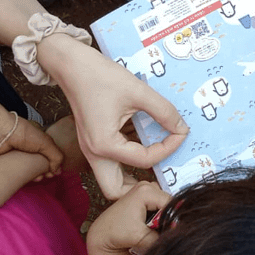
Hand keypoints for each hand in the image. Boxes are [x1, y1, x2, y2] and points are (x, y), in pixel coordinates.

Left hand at [0, 114, 63, 179]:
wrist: (0, 134)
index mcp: (40, 138)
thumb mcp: (46, 143)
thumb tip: (57, 171)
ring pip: (31, 167)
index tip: (55, 172)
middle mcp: (31, 145)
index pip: (50, 152)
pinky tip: (28, 178)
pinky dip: (25, 175)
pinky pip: (21, 170)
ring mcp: (21, 153)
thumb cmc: (22, 133)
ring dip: (36, 174)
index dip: (54, 162)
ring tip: (38, 178)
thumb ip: (56, 156)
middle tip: (47, 176)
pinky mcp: (12, 160)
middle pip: (41, 161)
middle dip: (45, 170)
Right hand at [40, 35, 187, 193]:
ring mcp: (91, 149)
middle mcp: (95, 153)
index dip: (168, 148)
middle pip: (117, 190)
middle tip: (163, 172)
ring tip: (157, 158)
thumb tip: (182, 128)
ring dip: (133, 175)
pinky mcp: (93, 140)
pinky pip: (111, 161)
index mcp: (105, 145)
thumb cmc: (100, 75)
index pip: (144, 160)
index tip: (181, 134)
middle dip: (140, 188)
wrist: (72, 64)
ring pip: (112, 178)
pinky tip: (145, 140)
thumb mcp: (138, 92)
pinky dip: (128, 158)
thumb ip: (163, 112)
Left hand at [87, 180, 169, 254]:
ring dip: (165, 217)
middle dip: (170, 218)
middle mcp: (147, 185)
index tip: (174, 233)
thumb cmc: (116, 233)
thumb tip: (178, 236)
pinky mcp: (146, 195)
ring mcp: (146, 188)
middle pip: (171, 202)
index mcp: (146, 191)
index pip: (173, 204)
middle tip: (163, 232)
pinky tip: (153, 224)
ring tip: (155, 229)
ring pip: (167, 204)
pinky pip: (161, 204)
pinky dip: (160, 215)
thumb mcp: (141, 237)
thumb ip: (161, 237)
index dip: (176, 219)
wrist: (103, 233)